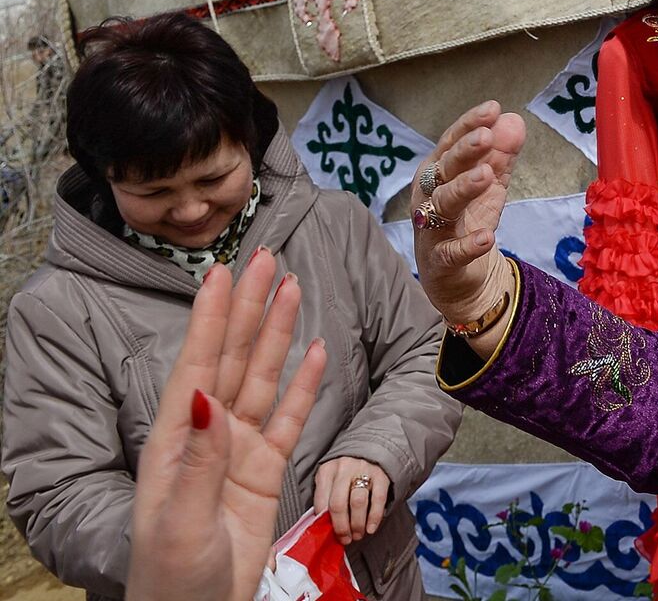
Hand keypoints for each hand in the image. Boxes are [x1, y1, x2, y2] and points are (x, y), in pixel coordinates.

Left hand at [127, 253, 326, 600]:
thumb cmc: (174, 576)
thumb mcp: (179, 521)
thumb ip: (197, 460)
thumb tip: (207, 399)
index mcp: (177, 441)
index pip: (197, 365)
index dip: (209, 317)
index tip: (219, 272)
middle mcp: (207, 435)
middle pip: (230, 358)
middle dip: (245, 307)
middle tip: (262, 258)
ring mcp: (238, 450)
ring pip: (261, 378)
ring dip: (275, 332)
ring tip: (289, 286)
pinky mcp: (265, 469)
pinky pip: (288, 417)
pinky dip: (302, 382)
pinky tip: (313, 349)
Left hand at [313, 457, 390, 543]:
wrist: (370, 451)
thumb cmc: (345, 473)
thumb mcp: (330, 480)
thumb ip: (326, 498)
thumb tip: (324, 526)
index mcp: (326, 471)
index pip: (322, 501)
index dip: (325, 523)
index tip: (329, 535)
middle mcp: (343, 469)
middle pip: (339, 503)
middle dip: (341, 527)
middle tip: (345, 539)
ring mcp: (363, 470)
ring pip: (358, 502)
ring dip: (357, 524)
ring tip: (358, 535)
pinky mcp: (381, 475)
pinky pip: (378, 499)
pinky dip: (374, 517)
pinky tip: (371, 528)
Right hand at [411, 101, 523, 329]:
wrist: (460, 275)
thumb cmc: (469, 219)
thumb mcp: (489, 185)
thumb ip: (501, 154)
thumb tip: (513, 119)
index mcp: (439, 173)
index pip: (452, 143)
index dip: (469, 125)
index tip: (492, 108)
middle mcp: (429, 196)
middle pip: (444, 169)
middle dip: (464, 152)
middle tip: (486, 136)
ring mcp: (431, 229)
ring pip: (443, 205)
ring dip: (463, 189)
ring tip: (485, 176)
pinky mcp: (440, 261)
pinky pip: (452, 251)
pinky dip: (468, 245)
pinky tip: (487, 236)